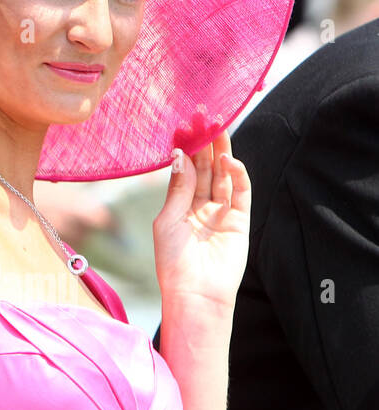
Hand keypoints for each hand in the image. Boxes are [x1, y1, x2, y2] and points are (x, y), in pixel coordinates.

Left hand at [152, 130, 249, 312]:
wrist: (194, 293)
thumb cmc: (173, 261)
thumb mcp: (169, 219)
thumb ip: (178, 188)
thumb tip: (180, 155)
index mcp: (179, 204)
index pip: (184, 168)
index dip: (185, 146)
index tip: (184, 124)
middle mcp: (200, 205)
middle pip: (205, 167)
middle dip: (204, 142)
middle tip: (203, 116)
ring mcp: (221, 212)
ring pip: (223, 175)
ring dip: (221, 152)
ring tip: (217, 128)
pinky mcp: (240, 221)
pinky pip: (241, 193)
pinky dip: (237, 175)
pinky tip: (228, 160)